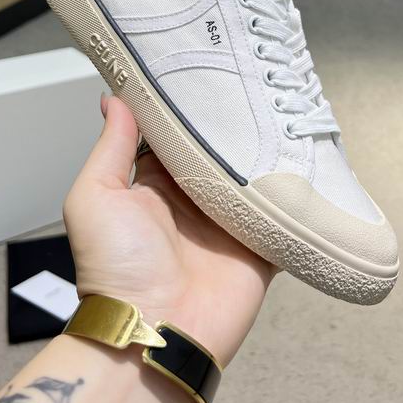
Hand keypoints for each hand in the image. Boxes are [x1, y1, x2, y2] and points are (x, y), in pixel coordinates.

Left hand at [64, 95, 275, 365]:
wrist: (155, 332)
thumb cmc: (115, 266)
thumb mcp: (95, 198)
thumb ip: (111, 149)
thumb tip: (114, 99)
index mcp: (154, 186)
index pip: (172, 136)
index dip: (184, 108)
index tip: (200, 69)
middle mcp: (192, 200)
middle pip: (216, 153)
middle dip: (230, 125)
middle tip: (251, 80)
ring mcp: (228, 223)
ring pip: (252, 177)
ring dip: (264, 153)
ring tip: (283, 107)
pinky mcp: (260, 245)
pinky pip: (281, 214)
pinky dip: (294, 193)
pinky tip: (307, 157)